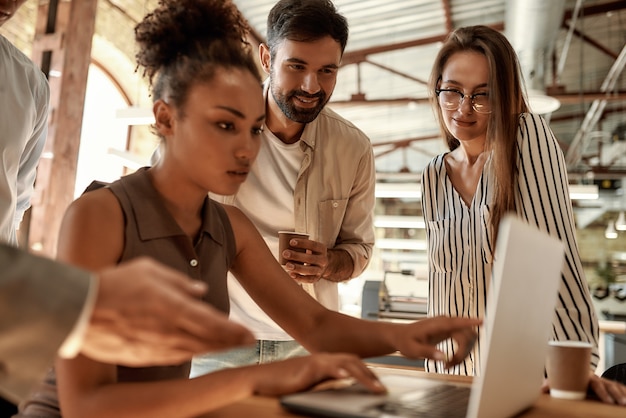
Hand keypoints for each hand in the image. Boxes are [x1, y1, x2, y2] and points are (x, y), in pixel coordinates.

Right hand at [81, 257, 254, 365]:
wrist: (78, 310)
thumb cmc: (113, 284)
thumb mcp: (149, 270)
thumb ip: (178, 281)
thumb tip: (200, 290)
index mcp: (173, 307)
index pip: (213, 323)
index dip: (234, 331)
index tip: (250, 335)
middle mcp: (169, 331)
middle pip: (208, 341)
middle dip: (231, 342)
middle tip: (248, 343)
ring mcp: (156, 347)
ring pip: (193, 351)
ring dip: (213, 349)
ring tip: (229, 346)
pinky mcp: (143, 356)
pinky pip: (173, 356)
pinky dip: (190, 353)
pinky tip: (198, 350)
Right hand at [249, 353, 385, 395]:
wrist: (260, 378)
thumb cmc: (282, 382)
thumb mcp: (309, 383)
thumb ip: (325, 382)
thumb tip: (341, 388)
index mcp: (325, 362)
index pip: (352, 364)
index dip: (367, 373)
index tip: (379, 385)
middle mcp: (323, 359)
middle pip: (353, 361)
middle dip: (371, 375)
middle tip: (383, 389)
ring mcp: (316, 361)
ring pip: (345, 363)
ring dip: (363, 375)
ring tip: (376, 388)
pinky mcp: (307, 368)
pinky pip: (326, 367)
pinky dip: (338, 370)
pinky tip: (347, 376)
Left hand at [283, 241, 352, 282]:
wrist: (323, 266)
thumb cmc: (312, 253)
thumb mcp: (312, 247)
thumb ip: (302, 245)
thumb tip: (284, 242)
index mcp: (322, 249)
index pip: (313, 245)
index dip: (302, 243)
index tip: (291, 242)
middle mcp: (323, 260)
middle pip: (310, 258)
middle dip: (296, 256)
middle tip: (285, 253)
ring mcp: (320, 270)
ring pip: (309, 270)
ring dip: (297, 268)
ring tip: (287, 265)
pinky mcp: (316, 278)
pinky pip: (308, 279)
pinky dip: (299, 278)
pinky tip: (291, 274)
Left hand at [394, 316, 481, 367]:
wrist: (400, 336)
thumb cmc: (405, 341)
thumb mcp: (412, 350)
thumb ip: (427, 352)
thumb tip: (443, 356)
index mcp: (436, 324)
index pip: (456, 322)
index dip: (470, 323)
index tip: (482, 322)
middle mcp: (444, 322)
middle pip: (466, 335)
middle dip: (463, 352)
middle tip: (449, 365)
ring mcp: (448, 326)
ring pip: (467, 338)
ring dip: (463, 354)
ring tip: (448, 364)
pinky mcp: (449, 330)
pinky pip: (463, 340)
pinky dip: (461, 352)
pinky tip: (450, 360)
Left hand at [542, 373, 625, 405]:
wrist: (571, 366)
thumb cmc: (565, 375)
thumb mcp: (559, 379)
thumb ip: (551, 384)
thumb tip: (541, 390)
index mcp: (584, 376)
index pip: (595, 383)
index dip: (602, 392)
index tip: (607, 401)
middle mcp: (595, 377)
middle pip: (607, 385)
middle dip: (615, 395)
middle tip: (619, 404)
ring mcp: (602, 380)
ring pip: (614, 386)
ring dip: (621, 394)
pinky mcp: (606, 385)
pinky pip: (618, 387)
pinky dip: (624, 391)